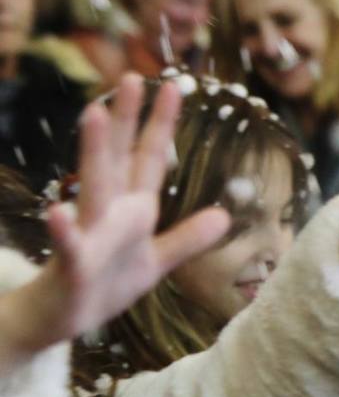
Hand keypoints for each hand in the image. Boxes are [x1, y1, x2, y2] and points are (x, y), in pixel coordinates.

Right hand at [0, 74, 227, 370]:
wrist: (59, 318)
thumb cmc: (105, 285)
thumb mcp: (156, 262)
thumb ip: (187, 239)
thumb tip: (223, 216)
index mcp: (132, 210)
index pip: (148, 159)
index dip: (161, 125)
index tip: (173, 86)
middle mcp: (109, 213)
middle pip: (119, 158)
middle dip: (126, 120)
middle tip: (132, 77)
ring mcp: (88, 234)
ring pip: (92, 187)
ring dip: (95, 152)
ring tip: (95, 112)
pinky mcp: (72, 265)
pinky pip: (68, 246)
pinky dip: (64, 230)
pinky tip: (57, 211)